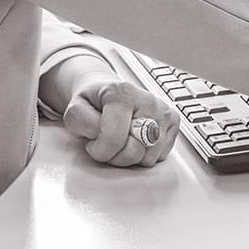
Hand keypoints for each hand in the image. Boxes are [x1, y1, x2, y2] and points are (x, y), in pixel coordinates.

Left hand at [62, 72, 180, 167]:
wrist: (108, 92)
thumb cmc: (94, 102)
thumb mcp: (75, 108)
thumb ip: (80, 121)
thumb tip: (100, 134)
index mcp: (122, 93)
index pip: (114, 140)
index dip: (99, 151)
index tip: (93, 144)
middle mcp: (147, 100)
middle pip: (135, 151)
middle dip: (116, 157)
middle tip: (107, 145)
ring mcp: (163, 111)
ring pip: (149, 157)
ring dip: (132, 157)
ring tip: (121, 142)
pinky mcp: (173, 121)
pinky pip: (160, 155)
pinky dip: (146, 153)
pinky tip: (135, 139)